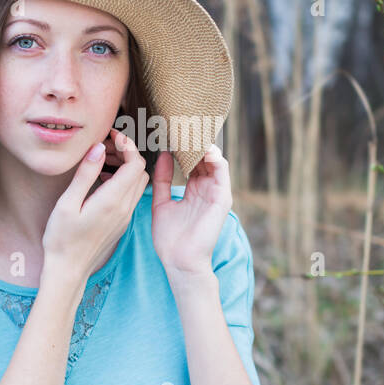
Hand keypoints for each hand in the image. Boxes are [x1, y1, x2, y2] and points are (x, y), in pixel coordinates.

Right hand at [42, 127, 147, 282]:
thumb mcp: (68, 203)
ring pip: (138, 183)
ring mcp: (125, 217)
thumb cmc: (62, 239)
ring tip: (102, 160)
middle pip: (140, 171)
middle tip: (105, 146)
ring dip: (125, 167)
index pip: (136, 164)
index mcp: (113, 201)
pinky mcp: (121, 223)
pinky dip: (122, 181)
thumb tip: (99, 148)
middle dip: (127, 153)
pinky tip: (101, 180)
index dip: (127, 145)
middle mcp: (125, 208)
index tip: (111, 136)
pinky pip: (131, 195)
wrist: (68, 271)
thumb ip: (86, 174)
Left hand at [150, 143, 231, 276]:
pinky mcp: (222, 197)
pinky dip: (213, 156)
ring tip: (189, 131)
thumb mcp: (161, 202)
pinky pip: (221, 170)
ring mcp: (216, 192)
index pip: (192, 161)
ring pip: (214, 159)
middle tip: (181, 123)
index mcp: (194, 190)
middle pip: (204, 157)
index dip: (183, 146)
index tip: (170, 130)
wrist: (179, 261)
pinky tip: (200, 148)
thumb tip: (163, 155)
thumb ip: (163, 179)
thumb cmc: (169, 238)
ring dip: (203, 144)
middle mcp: (207, 189)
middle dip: (194, 140)